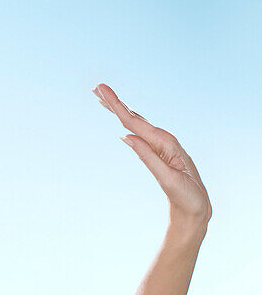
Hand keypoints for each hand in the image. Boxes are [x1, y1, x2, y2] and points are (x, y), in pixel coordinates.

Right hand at [92, 84, 210, 225]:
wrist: (196, 206)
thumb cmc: (186, 193)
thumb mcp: (168, 178)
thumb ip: (147, 156)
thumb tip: (125, 137)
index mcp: (164, 143)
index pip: (133, 121)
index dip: (116, 106)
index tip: (102, 91)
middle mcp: (162, 139)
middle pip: (133, 117)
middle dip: (115, 102)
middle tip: (97, 88)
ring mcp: (160, 144)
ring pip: (135, 122)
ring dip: (119, 108)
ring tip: (104, 97)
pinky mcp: (157, 150)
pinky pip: (139, 131)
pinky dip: (127, 120)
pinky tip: (121, 116)